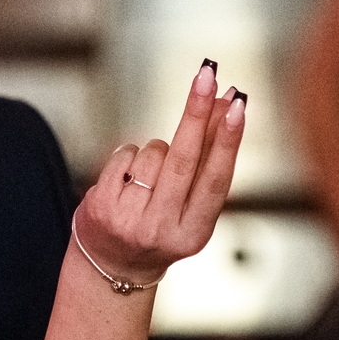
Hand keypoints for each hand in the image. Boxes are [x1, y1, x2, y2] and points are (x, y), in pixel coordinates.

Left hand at [76, 65, 245, 283]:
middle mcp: (162, 229)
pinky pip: (124, 154)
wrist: (113, 266)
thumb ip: (208, 163)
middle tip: (208, 73)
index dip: (227, 140)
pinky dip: (130, 156)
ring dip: (156, 150)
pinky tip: (129, 178)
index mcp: (194, 234)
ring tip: (150, 180)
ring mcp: (129, 219)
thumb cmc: (162, 227)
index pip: (215, 179)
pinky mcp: (101, 206)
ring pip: (152, 152)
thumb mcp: (192, 209)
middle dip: (197, 111)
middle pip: (183, 159)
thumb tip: (229, 104)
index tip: (237, 105)